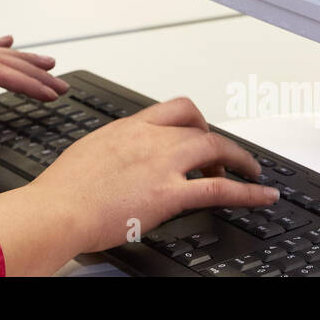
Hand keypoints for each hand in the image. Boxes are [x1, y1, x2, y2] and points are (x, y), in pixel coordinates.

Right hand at [25, 96, 278, 254]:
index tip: (202, 132)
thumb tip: (118, 160)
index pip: (174, 110)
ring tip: (250, 173)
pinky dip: (250, 191)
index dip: (196, 121)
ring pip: (216, 149)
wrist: (56, 209)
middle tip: (225, 160)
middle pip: (199, 127)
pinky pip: (221, 189)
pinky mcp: (169, 193)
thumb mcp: (88, 153)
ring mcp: (161, 164)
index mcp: (128, 128)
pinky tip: (263, 195)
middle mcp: (149, 138)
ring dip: (240, 160)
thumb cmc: (63, 190)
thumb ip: (112, 151)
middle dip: (218, 143)